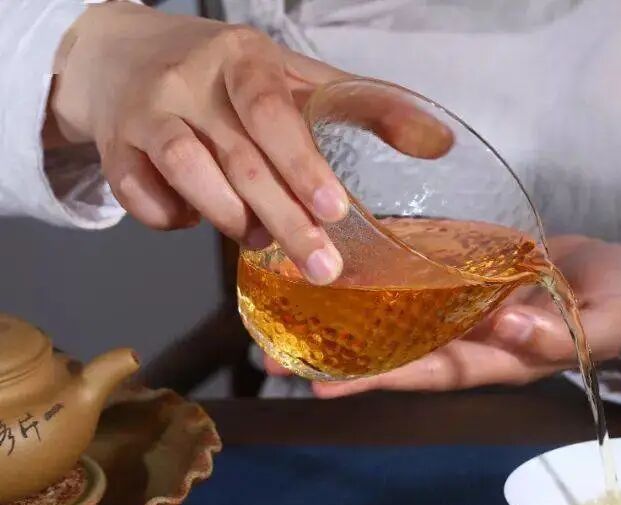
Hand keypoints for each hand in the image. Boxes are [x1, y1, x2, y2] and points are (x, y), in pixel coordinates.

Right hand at [48, 2, 450, 283]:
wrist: (124, 58)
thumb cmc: (233, 78)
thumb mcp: (299, 78)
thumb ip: (368, 108)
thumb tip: (442, 144)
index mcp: (244, 58)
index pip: (273, 109)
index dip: (302, 162)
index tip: (335, 209)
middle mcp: (191, 81)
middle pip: (241, 158)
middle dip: (285, 221)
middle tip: (323, 268)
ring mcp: (147, 113)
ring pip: (187, 173)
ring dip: (229, 218)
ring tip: (257, 239)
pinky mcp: (116, 149)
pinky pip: (141, 197)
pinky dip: (171, 219)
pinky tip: (195, 221)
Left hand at [277, 235, 620, 396]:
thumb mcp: (603, 323)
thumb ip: (559, 335)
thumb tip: (505, 329)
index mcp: (499, 357)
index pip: (427, 371)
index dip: (374, 378)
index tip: (320, 384)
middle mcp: (471, 334)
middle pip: (396, 348)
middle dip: (336, 356)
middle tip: (269, 358)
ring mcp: (465, 303)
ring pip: (397, 311)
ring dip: (344, 313)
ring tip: (282, 310)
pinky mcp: (468, 269)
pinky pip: (418, 269)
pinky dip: (378, 266)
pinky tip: (336, 257)